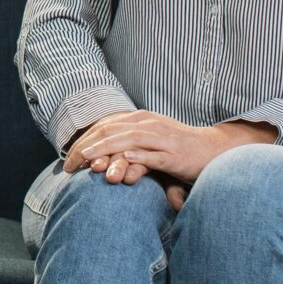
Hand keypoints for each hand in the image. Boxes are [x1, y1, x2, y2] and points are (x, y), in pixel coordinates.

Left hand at [70, 110, 275, 184]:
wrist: (215, 149)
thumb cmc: (180, 148)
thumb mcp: (151, 141)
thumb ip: (129, 144)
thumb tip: (102, 156)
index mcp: (140, 119)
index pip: (104, 127)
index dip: (83, 142)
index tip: (67, 159)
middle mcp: (148, 124)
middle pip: (110, 132)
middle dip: (86, 148)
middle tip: (68, 164)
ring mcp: (161, 138)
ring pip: (127, 140)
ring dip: (104, 150)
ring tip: (86, 159)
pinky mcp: (173, 155)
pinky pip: (151, 156)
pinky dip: (134, 158)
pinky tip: (119, 163)